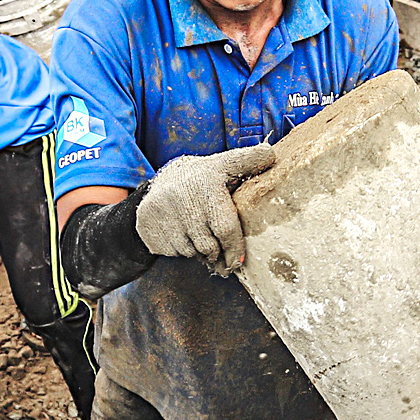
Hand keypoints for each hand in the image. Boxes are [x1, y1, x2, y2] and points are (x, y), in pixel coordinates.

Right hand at [135, 144, 277, 275]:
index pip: (225, 227)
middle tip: (218, 249)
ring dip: (197, 251)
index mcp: (208, 181)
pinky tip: (180, 233)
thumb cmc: (204, 179)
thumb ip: (251, 161)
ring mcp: (162, 211)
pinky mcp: (146, 223)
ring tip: (198, 233)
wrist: (162, 181)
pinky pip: (170, 251)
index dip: (234, 249)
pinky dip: (179, 249)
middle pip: (208, 246)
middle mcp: (183, 195)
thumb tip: (272, 156)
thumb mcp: (226, 165)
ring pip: (189, 252)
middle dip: (216, 253)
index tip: (239, 262)